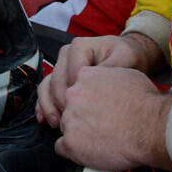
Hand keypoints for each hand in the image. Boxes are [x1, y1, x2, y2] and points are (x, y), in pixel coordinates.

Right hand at [37, 34, 161, 126]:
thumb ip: (112, 68)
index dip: (79, 95)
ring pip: (47, 86)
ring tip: (57, 125)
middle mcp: (66, 54)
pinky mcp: (59, 78)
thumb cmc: (127, 58)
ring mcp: (61, 66)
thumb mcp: (126, 58)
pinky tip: (45, 121)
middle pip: (57, 81)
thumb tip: (97, 84)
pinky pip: (45, 91)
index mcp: (80, 46)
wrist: (127, 58)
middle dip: (62, 104)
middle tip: (72, 124)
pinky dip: (43, 106)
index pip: (73, 74)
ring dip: (49, 107)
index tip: (89, 112)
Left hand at [52, 67, 171, 171]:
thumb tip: (105, 80)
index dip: (85, 100)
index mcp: (85, 76)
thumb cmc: (145, 102)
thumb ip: (106, 76)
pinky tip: (88, 151)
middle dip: (80, 116)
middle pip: (67, 107)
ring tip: (98, 139)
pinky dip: (73, 152)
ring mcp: (70, 119)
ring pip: (65, 128)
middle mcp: (73, 95)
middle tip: (98, 125)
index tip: (93, 109)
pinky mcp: (71, 143)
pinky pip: (61, 148)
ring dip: (78, 134)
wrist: (152, 127)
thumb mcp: (126, 74)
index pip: (74, 88)